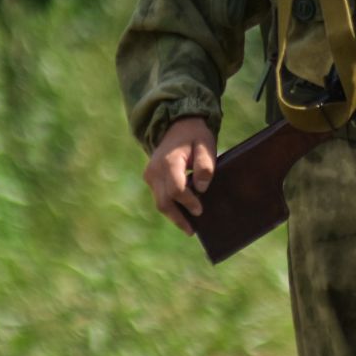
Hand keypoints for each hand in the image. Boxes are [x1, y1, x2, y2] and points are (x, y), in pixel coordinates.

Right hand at [143, 116, 215, 235]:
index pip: (176, 190)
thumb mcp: (206, 145)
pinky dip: (170, 206)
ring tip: (188, 227)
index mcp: (169, 161)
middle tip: (191, 230)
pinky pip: (159, 196)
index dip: (188, 202)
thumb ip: (205, 165)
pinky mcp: (150, 177)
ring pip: (160, 202)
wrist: (177, 125)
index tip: (200, 210)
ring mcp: (150, 174)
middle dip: (178, 218)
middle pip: (164, 201)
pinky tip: (182, 214)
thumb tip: (201, 188)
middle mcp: (155, 170)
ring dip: (173, 215)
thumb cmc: (195, 136)